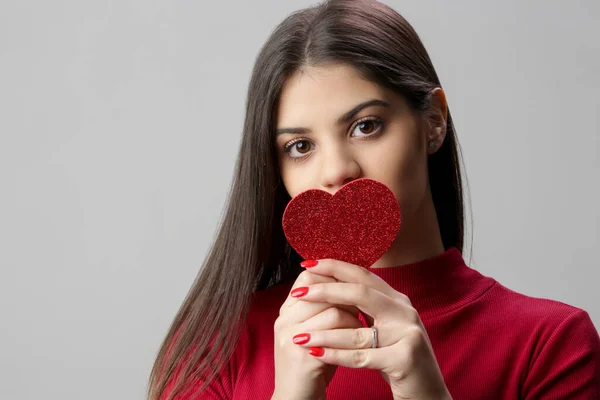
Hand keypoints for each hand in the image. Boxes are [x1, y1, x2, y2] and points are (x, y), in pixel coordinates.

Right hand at [272, 269, 362, 399]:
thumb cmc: (312, 366)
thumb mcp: (313, 332)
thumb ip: (321, 309)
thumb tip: (349, 283)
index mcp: (286, 312)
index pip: (307, 277)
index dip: (331, 276)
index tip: (351, 286)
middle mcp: (284, 320)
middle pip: (319, 288)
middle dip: (346, 295)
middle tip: (361, 305)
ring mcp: (291, 337)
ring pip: (331, 309)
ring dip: (353, 316)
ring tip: (361, 324)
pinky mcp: (303, 356)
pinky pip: (335, 333)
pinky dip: (353, 332)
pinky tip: (359, 339)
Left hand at [289, 259, 451, 399]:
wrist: (428, 393)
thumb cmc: (398, 359)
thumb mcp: (385, 327)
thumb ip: (366, 306)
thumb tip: (331, 283)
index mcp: (397, 300)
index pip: (363, 275)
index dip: (335, 267)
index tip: (307, 264)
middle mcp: (405, 312)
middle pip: (360, 293)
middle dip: (326, 291)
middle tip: (298, 293)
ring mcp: (408, 334)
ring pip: (357, 331)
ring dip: (325, 333)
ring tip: (300, 336)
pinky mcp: (405, 359)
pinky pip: (362, 356)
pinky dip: (336, 355)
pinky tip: (316, 354)